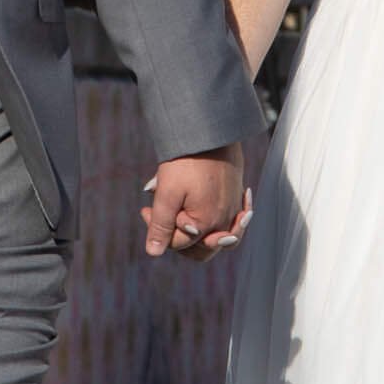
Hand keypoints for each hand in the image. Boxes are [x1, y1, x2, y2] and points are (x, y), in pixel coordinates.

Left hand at [141, 143, 246, 258]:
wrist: (211, 131)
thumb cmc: (187, 161)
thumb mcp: (167, 193)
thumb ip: (161, 225)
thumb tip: (153, 252)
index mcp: (206, 224)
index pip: (177, 244)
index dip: (156, 229)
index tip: (145, 209)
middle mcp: (225, 222)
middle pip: (200, 250)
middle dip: (178, 238)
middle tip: (161, 216)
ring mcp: (234, 211)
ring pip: (216, 239)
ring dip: (196, 233)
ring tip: (180, 217)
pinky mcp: (237, 198)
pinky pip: (231, 222)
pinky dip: (217, 223)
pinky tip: (207, 211)